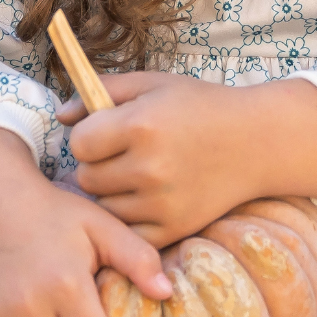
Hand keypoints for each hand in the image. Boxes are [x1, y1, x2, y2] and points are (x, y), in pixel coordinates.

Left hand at [59, 72, 316, 247]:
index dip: (90, 136)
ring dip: (112, 193)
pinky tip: (146, 198)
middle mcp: (149, 166)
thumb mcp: (155, 84)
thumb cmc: (202, 106)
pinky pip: (125, 232)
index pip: (79, 142)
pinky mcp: (172, 230)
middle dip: (99, 165)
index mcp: (141, 124)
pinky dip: (130, 219)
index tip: (108, 131)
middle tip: (125, 154)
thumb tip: (60, 115)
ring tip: (139, 174)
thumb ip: (103, 91)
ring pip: (103, 207)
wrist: (257, 142)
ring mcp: (160, 203)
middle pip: (86, 177)